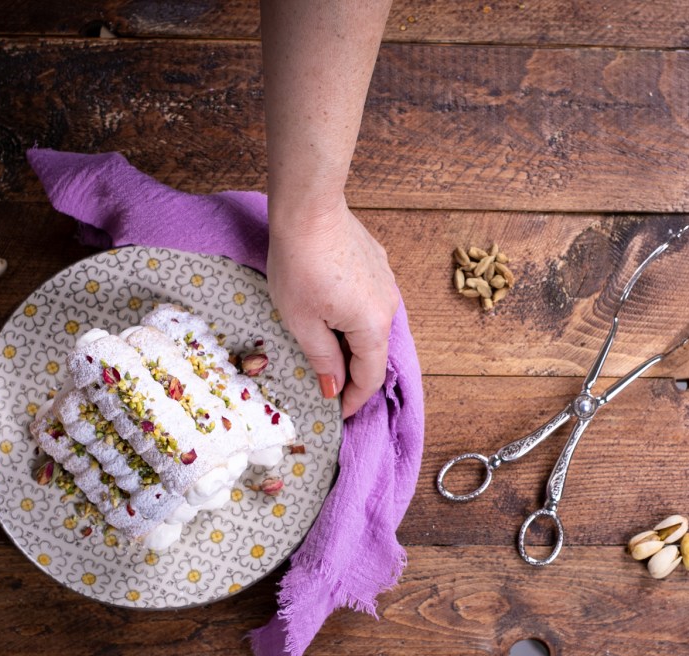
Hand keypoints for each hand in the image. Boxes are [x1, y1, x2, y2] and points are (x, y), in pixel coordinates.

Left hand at [266, 198, 397, 417]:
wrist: (309, 210)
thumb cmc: (299, 266)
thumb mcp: (302, 322)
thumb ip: (322, 360)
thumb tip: (333, 388)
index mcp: (373, 326)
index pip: (369, 378)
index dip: (352, 400)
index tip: (335, 412)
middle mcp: (388, 306)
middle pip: (373, 352)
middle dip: (352, 372)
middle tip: (326, 383)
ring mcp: (386, 282)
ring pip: (372, 325)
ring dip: (352, 342)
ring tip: (325, 347)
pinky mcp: (378, 264)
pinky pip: (369, 301)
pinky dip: (353, 315)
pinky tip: (329, 310)